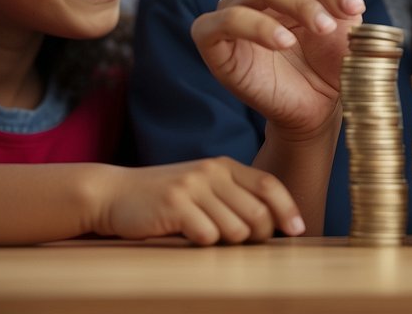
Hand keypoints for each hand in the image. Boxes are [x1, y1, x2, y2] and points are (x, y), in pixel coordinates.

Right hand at [94, 158, 303, 244]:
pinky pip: (207, 237)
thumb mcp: (204, 187)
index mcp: (224, 165)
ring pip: (235, 230)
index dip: (288, 209)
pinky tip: (187, 238)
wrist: (113, 194)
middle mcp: (212, 171)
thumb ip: (235, 198)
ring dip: (227, 244)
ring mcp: (193, 187)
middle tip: (244, 245)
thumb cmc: (166, 199)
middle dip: (259, 236)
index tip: (298, 230)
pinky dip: (202, 245)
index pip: (269, 185)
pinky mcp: (174, 205)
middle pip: (257, 213)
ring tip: (206, 237)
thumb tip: (275, 225)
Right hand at [191, 0, 364, 139]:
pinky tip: (283, 42)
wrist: (314, 108)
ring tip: (320, 30)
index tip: (356, 8)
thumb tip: (352, 1)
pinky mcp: (213, 43)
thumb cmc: (328, 66)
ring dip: (295, 5)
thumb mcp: (345, 32)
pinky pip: (224, 22)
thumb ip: (346, 9)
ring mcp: (230, 16)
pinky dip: (256, 26)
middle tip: (332, 26)